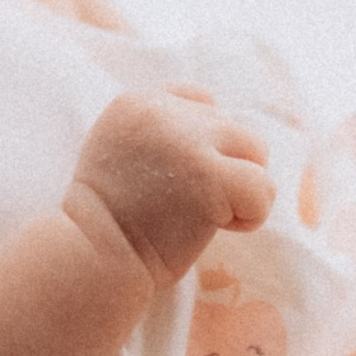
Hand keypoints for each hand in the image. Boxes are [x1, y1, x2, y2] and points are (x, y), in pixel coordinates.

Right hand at [66, 91, 273, 286]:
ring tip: (212, 216)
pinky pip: (261, 188)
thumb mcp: (117, 151)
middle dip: (226, 167)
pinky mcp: (210, 176)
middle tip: (196, 205)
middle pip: (233, 127)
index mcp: (136, 103)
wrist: (94, 255)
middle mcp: (162, 111)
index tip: (189, 177)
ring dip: (243, 188)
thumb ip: (158, 134)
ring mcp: (187, 141)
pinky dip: (251, 214)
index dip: (208, 141)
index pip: (202, 100)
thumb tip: (214, 141)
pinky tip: (222, 228)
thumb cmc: (107, 220)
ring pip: (255, 151)